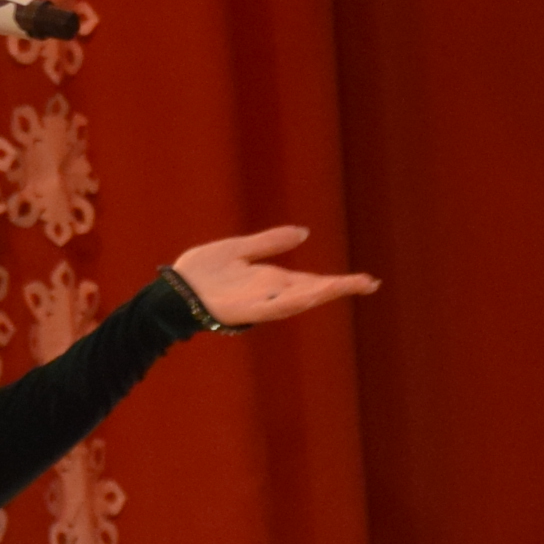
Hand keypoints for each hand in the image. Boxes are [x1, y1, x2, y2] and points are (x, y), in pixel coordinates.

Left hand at [172, 227, 378, 328]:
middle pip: (312, 290)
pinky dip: (293, 301)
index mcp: (271, 281)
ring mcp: (259, 303)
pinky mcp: (244, 311)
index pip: (312, 281)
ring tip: (350, 286)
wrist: (173, 289)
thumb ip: (269, 242)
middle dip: (340, 287)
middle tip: (370, 283)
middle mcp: (270, 294)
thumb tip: (303, 232)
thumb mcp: (239, 249)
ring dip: (324, 293)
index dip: (339, 281)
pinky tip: (311, 295)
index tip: (366, 280)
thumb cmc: (201, 272)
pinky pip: (273, 307)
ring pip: (298, 300)